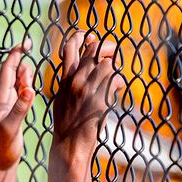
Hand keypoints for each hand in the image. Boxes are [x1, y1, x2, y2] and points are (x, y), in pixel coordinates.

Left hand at [0, 40, 33, 169]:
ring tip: (29, 65)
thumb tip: (30, 89)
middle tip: (28, 47)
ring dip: (23, 73)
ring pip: (16, 84)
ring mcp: (7, 108)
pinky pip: (19, 95)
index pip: (8, 70)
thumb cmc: (2, 150)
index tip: (25, 42)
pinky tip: (28, 87)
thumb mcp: (11, 128)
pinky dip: (25, 86)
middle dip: (20, 59)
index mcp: (1, 99)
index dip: (16, 55)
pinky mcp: (11, 115)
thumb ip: (20, 109)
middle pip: (12, 73)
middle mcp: (2, 100)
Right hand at [51, 31, 122, 148]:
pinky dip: (119, 83)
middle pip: (94, 50)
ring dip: (115, 70)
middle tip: (113, 53)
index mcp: (64, 79)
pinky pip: (116, 80)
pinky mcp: (99, 99)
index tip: (90, 35)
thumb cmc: (67, 126)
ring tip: (115, 80)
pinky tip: (118, 90)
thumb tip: (78, 71)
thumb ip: (68, 83)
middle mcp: (75, 80)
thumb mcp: (61, 100)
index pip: (69, 47)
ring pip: (108, 64)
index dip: (81, 36)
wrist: (69, 146)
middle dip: (108, 47)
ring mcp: (87, 90)